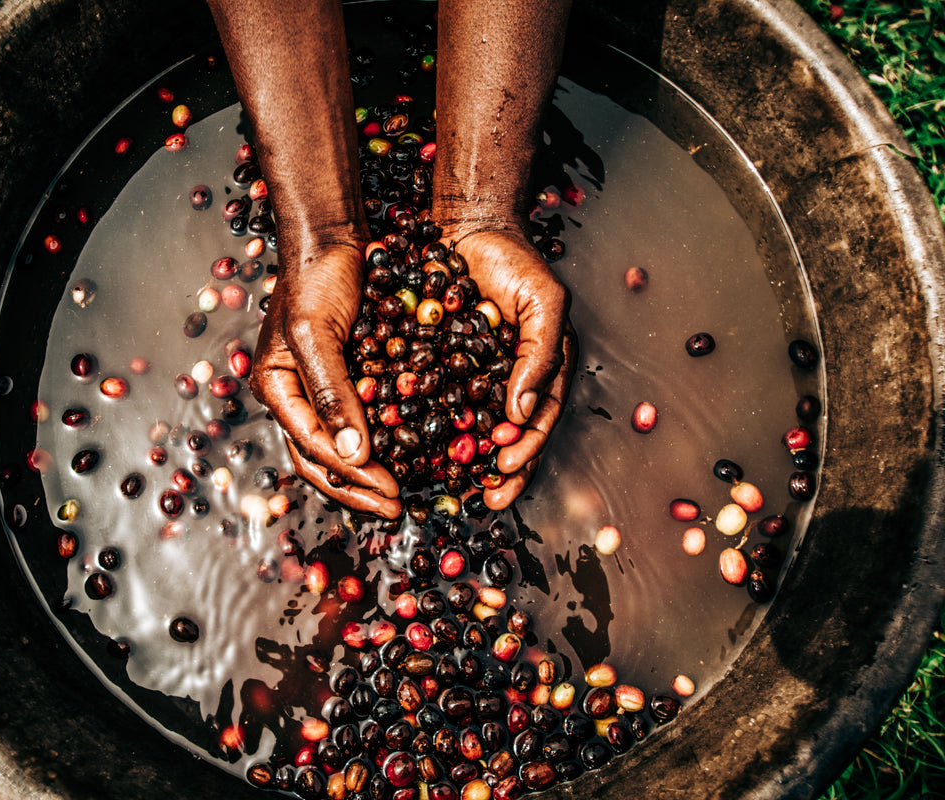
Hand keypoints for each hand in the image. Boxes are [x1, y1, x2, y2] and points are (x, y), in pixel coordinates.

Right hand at [250, 242, 403, 518]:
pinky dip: (381, 442)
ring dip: (368, 473)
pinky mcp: (347, 376)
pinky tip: (409, 453)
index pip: (310, 447)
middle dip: (356, 488)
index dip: (350, 475)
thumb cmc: (316, 278)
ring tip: (399, 493)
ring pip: (339, 446)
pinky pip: (361, 420)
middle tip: (396, 506)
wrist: (333, 238)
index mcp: (276, 388)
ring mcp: (320, 388)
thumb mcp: (316, 335)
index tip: (389, 491)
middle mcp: (295, 395)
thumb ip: (332, 393)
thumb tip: (352, 454)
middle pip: (319, 459)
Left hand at [450, 229, 575, 508]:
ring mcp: (472, 377)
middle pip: (506, 437)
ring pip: (468, 429)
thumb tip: (521, 414)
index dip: (526, 451)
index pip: (538, 422)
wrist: (468, 227)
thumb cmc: (515, 261)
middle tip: (485, 500)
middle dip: (499, 473)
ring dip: (463, 462)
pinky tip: (414, 449)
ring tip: (452, 489)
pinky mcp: (437, 367)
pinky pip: (433, 404)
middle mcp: (508, 381)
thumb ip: (539, 356)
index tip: (506, 471)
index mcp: (540, 372)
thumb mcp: (543, 303)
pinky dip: (426, 428)